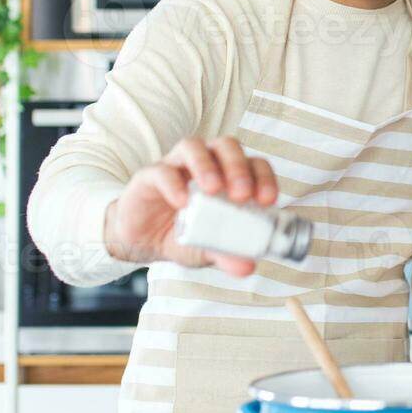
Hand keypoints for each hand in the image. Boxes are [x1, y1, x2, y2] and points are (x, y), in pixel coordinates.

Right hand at [104, 135, 278, 273]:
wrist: (144, 242)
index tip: (267, 201)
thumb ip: (227, 254)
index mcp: (228, 176)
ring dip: (206, 166)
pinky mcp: (149, 176)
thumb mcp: (208, 249)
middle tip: (241, 194)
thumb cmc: (183, 235)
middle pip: (226, 146)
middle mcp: (205, 163)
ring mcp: (176, 166)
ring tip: (213, 190)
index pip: (253, 164)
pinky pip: (161, 171)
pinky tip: (181, 203)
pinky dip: (173, 184)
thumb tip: (248, 266)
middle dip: (238, 167)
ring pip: (193, 147)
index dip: (263, 177)